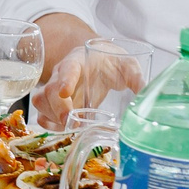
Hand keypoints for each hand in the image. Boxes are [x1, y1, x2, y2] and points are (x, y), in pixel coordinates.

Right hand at [31, 41, 145, 126]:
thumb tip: (147, 94)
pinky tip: (63, 130)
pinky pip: (42, 112)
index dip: (65, 80)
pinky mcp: (55, 101)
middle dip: (58, 108)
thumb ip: (136, 77)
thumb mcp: (127, 65)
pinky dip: (49, 123)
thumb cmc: (112, 61)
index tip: (65, 92)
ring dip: (51, 117)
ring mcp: (55, 87)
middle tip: (72, 122)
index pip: (68, 68)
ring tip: (69, 128)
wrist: (100, 59)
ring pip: (41, 101)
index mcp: (79, 60)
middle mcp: (61, 73)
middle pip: (49, 89)